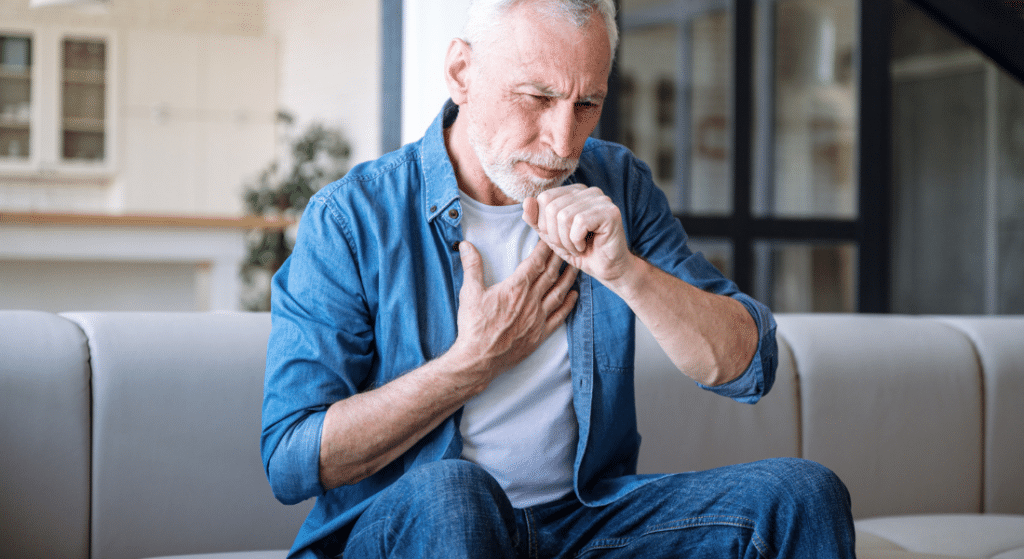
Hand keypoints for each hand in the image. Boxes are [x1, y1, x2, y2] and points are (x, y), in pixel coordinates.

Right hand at [447, 239, 578, 382]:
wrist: (479, 359)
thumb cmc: (474, 326)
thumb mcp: (469, 292)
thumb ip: (472, 266)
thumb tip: (466, 245)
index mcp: (516, 288)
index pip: (535, 262)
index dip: (545, 248)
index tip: (551, 237)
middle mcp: (531, 301)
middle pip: (551, 274)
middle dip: (560, 258)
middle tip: (567, 246)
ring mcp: (538, 318)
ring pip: (559, 293)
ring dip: (569, 278)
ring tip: (576, 266)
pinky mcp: (540, 334)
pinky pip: (559, 316)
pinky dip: (569, 305)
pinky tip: (574, 296)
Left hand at [523, 184, 633, 286]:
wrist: (606, 269)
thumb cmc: (580, 251)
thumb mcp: (550, 236)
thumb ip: (536, 219)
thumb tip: (526, 201)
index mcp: (573, 192)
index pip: (544, 198)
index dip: (544, 224)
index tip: (558, 239)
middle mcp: (588, 190)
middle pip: (552, 207)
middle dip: (555, 235)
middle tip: (569, 246)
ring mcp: (601, 199)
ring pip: (564, 216)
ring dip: (566, 241)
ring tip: (577, 247)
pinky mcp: (610, 212)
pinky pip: (580, 223)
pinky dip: (577, 241)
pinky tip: (585, 246)